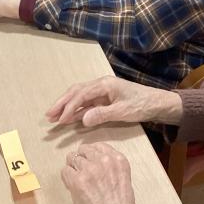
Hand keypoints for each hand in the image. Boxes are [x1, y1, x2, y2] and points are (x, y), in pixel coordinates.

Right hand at [46, 75, 182, 126]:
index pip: (82, 94)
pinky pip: (86, 104)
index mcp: (104, 84)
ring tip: (53, 116)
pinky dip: (76, 111)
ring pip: (79, 98)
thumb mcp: (123, 111)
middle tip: (48, 115)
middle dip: (62, 103)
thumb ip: (103, 114)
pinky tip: (67, 118)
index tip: (60, 119)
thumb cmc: (141, 105)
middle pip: (76, 92)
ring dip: (66, 106)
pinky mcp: (103, 100)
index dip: (69, 106)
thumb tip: (83, 119)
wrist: (155, 103)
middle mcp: (100, 85)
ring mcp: (101, 92)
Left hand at [62, 143, 138, 203]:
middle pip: (85, 149)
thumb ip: (111, 167)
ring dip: (74, 167)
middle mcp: (103, 160)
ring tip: (76, 176)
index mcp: (118, 159)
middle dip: (82, 158)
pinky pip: (65, 171)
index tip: (89, 157)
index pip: (100, 145)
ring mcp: (89, 169)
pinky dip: (67, 176)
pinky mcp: (77, 180)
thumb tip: (96, 163)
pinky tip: (71, 184)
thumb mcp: (123, 179)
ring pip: (73, 158)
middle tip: (82, 168)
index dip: (92, 152)